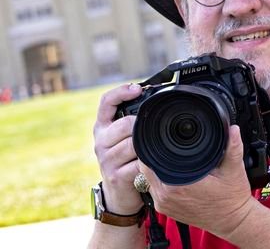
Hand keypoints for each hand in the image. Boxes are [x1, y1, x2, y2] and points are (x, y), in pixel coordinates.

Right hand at [93, 83, 143, 214]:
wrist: (118, 194)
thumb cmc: (125, 159)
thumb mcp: (122, 137)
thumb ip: (132, 120)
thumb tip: (154, 99)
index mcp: (102, 126)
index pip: (106, 102)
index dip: (121, 92)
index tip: (137, 88)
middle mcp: (101, 140)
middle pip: (125, 124)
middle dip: (141, 126)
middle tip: (152, 130)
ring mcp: (106, 159)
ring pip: (133, 144)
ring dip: (146, 146)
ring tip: (151, 148)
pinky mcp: (115, 176)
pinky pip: (138, 164)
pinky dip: (148, 163)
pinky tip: (150, 163)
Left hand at [141, 125, 253, 237]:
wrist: (233, 222)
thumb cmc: (232, 198)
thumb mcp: (234, 170)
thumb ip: (233, 147)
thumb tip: (233, 129)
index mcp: (179, 185)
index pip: (150, 161)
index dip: (152, 147)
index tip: (160, 137)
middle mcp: (167, 196)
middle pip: (146, 168)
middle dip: (153, 155)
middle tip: (164, 143)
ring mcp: (165, 205)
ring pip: (148, 179)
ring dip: (154, 168)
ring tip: (167, 157)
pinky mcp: (166, 210)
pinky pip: (154, 189)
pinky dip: (158, 179)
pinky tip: (170, 172)